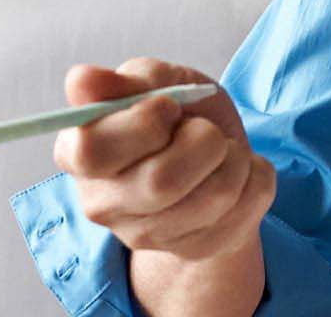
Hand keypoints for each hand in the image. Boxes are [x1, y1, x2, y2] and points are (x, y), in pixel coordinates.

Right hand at [51, 57, 274, 261]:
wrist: (214, 157)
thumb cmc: (177, 114)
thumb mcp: (156, 80)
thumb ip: (125, 81)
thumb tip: (81, 81)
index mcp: (75, 153)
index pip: (92, 151)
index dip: (142, 123)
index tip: (167, 106)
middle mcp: (100, 203)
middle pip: (161, 182)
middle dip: (203, 139)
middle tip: (203, 128)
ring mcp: (146, 235)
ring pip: (214, 195)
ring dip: (234, 156)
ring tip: (223, 147)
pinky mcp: (193, 250)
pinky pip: (246, 206)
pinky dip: (256, 175)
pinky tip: (237, 172)